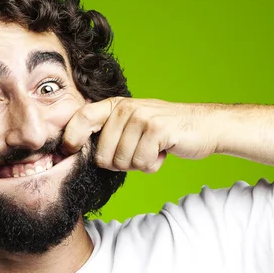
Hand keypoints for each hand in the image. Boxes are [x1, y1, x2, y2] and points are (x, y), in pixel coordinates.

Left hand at [62, 97, 217, 172]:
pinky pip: (141, 162)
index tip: (69, 151)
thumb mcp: (133, 126)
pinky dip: (152, 165)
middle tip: (138, 153)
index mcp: (116, 106)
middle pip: (102, 154)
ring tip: (152, 150)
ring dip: (138, 165)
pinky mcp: (156, 129)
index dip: (71, 137)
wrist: (204, 127)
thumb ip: (109, 133)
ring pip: (122, 161)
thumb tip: (76, 152)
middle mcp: (126, 108)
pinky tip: (162, 152)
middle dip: (118, 164)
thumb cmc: (164, 133)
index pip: (82, 117)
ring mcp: (141, 117)